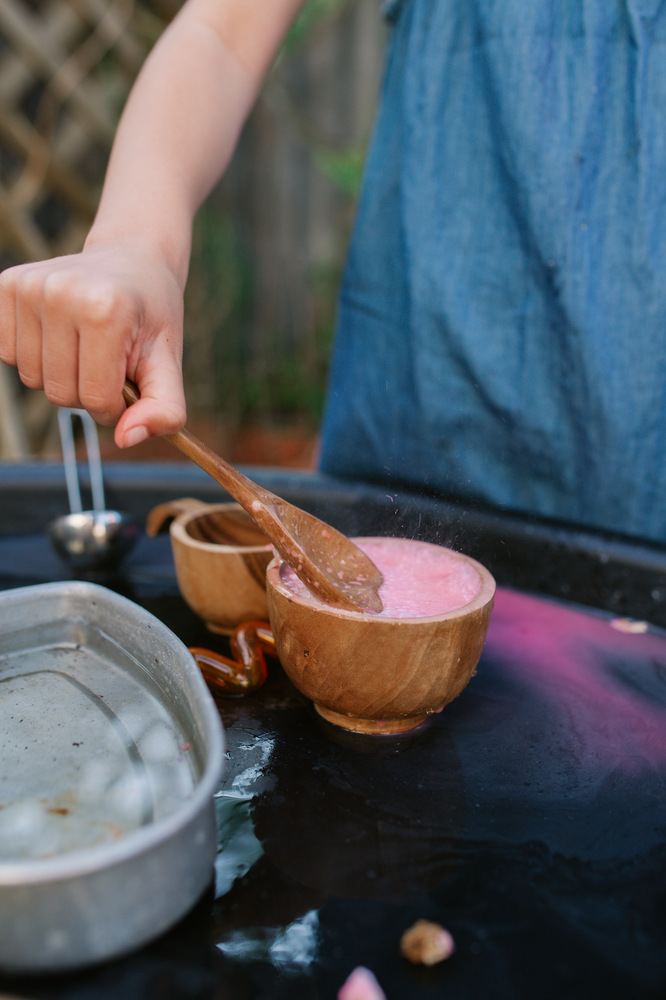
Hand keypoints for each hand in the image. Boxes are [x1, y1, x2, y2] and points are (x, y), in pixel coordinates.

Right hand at [0, 246, 185, 447]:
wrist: (132, 260)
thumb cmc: (151, 316)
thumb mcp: (169, 363)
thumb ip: (164, 409)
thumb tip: (127, 439)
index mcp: (105, 309)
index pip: (96, 397)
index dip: (114, 406)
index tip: (128, 385)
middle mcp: (61, 292)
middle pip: (60, 393)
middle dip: (88, 393)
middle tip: (108, 364)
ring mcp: (29, 286)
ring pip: (31, 379)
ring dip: (61, 376)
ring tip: (86, 347)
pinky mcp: (7, 285)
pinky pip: (8, 354)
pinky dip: (36, 357)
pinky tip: (60, 334)